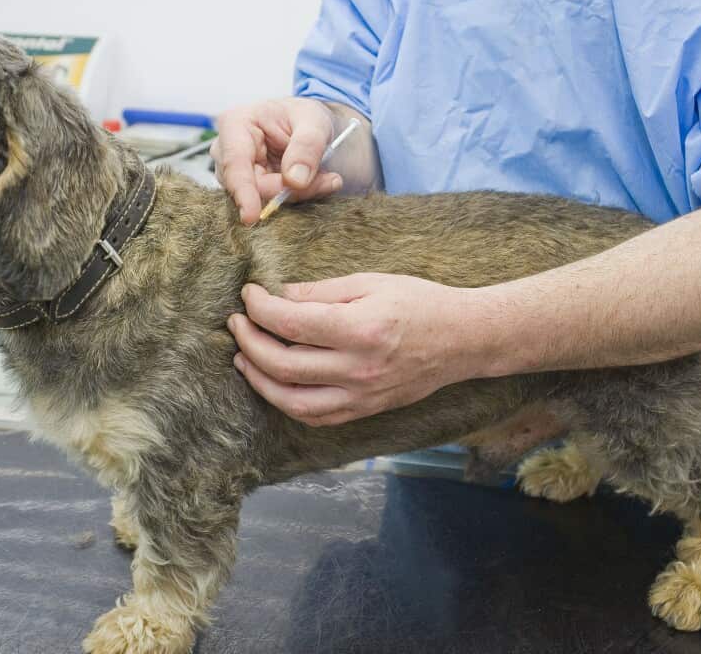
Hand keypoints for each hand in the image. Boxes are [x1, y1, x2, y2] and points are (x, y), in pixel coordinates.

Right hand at [211, 97, 345, 223]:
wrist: (308, 127)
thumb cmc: (304, 116)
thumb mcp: (314, 121)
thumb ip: (307, 146)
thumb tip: (294, 180)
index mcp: (235, 124)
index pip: (234, 164)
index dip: (243, 191)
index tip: (251, 216)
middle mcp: (227, 152)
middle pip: (252, 187)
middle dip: (289, 190)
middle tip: (329, 180)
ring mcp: (236, 174)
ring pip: (263, 199)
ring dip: (298, 194)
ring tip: (326, 178)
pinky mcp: (249, 190)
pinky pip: (271, 204)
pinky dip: (297, 197)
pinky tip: (316, 184)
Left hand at [227, 274, 472, 425]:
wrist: (463, 340)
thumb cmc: (420, 303)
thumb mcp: (371, 282)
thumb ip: (321, 291)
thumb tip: (277, 296)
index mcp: (362, 329)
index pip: (291, 323)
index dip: (260, 308)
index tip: (249, 294)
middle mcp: (359, 368)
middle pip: (283, 364)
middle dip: (250, 342)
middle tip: (237, 323)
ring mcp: (362, 396)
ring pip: (292, 400)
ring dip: (259, 379)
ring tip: (243, 356)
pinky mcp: (365, 410)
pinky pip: (315, 416)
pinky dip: (286, 402)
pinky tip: (274, 381)